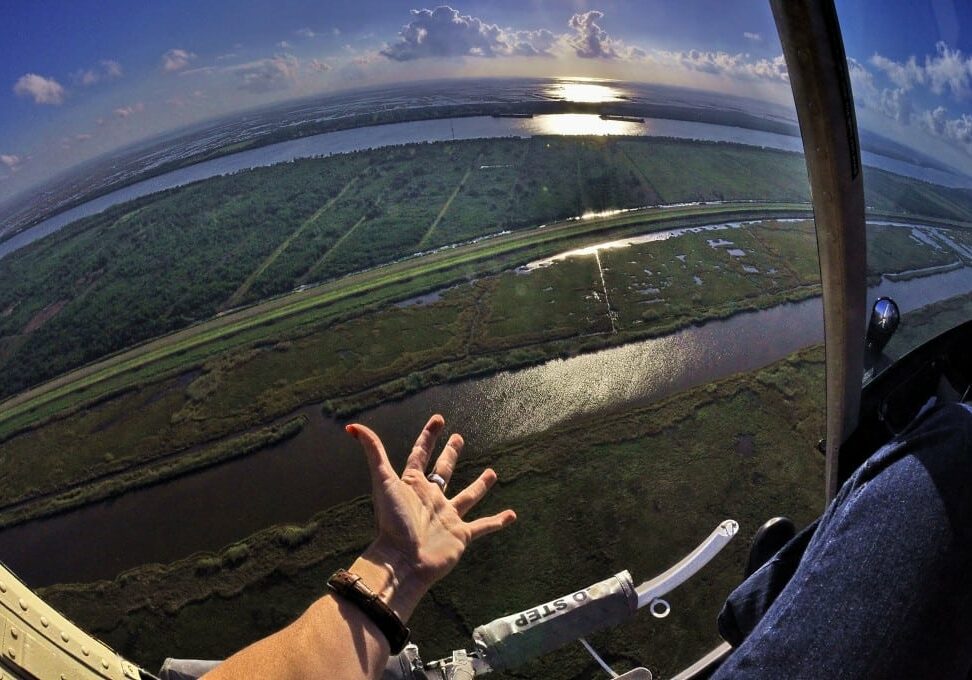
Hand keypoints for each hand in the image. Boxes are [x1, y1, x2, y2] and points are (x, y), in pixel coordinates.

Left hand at [346, 414, 515, 608]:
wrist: (403, 561)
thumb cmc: (392, 522)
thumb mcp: (383, 481)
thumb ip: (373, 452)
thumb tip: (352, 426)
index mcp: (413, 485)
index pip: (420, 454)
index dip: (428, 437)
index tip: (438, 420)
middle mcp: (431, 498)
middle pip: (443, 471)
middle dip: (450, 454)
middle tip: (459, 438)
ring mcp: (447, 517)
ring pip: (467, 496)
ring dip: (479, 486)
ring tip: (492, 473)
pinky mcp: (460, 535)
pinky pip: (483, 526)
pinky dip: (497, 522)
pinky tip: (511, 515)